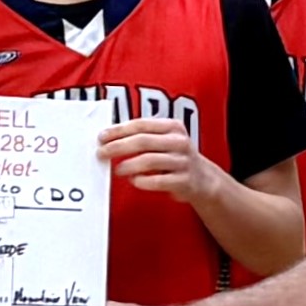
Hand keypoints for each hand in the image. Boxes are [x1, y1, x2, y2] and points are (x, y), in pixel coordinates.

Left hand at [97, 113, 228, 214]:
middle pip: (143, 141)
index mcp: (172, 126)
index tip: (101, 137)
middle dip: (118, 147)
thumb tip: (108, 138)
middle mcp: (179, 142)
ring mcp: (183, 161)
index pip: (141, 124)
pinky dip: (144, 181)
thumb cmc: (174, 157)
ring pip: (150, 160)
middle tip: (101, 153)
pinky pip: (159, 181)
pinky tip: (134, 181)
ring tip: (117, 170)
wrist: (203, 179)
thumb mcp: (164, 140)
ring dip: (129, 165)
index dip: (119, 130)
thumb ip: (142, 137)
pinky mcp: (184, 180)